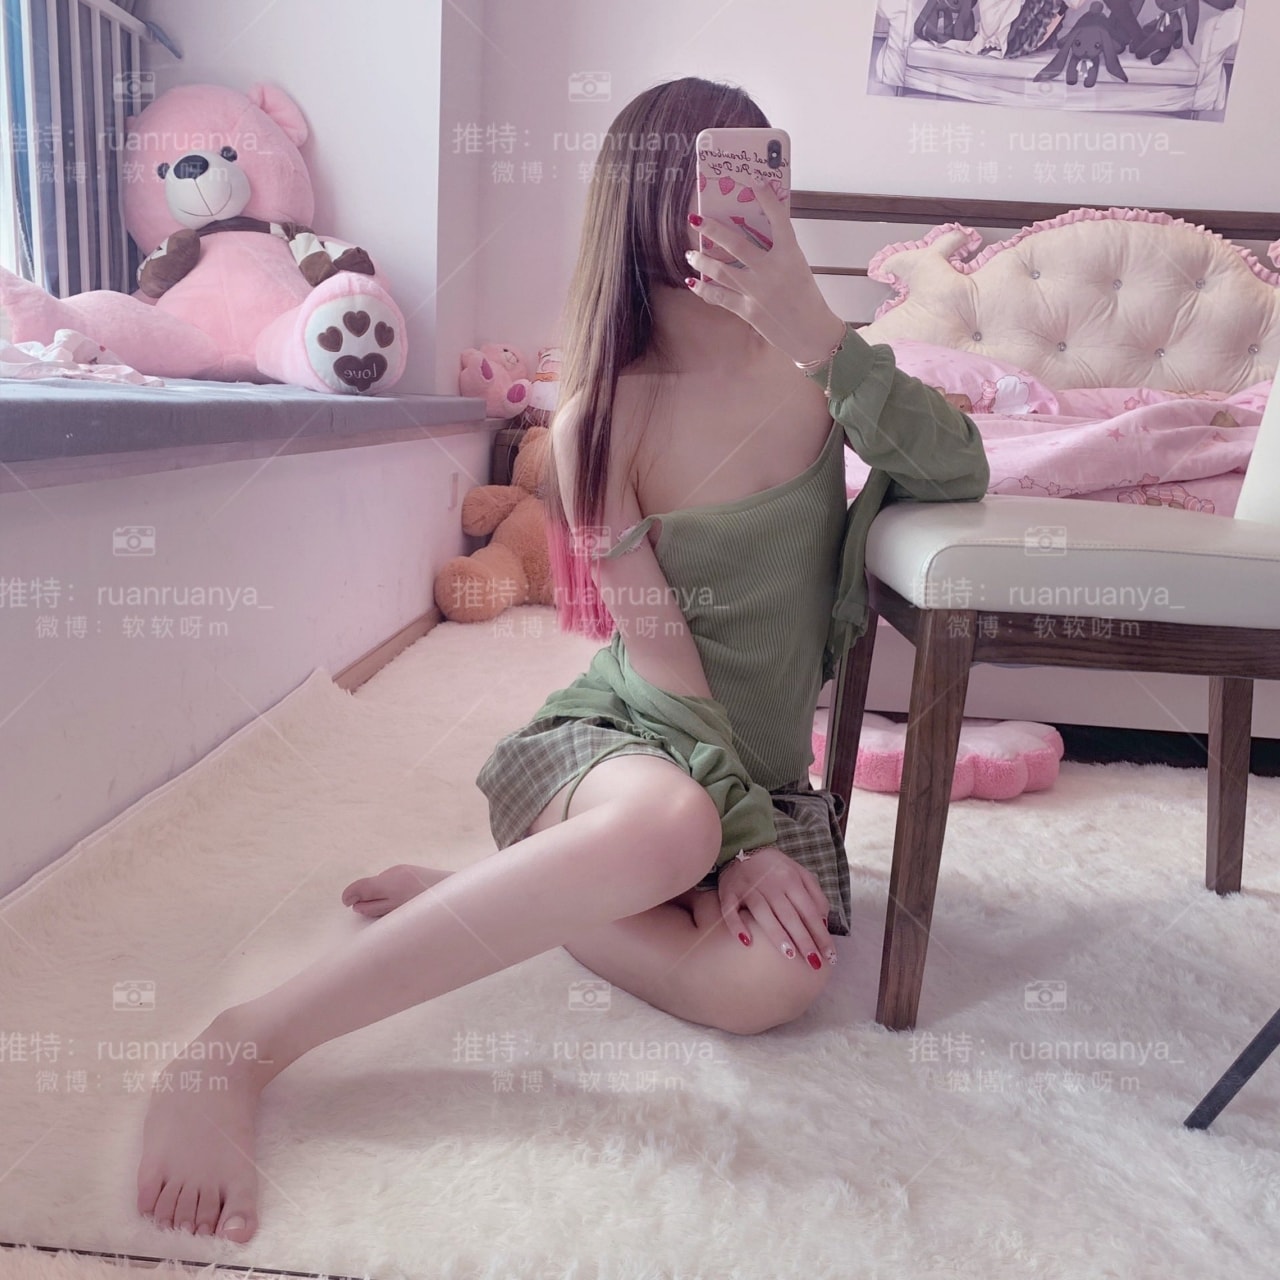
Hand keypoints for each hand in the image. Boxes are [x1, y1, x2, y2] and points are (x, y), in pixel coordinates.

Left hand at [685, 183, 847, 367]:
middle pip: (736, 244)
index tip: (756, 185)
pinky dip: (704, 289)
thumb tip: (754, 234)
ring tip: (690, 254)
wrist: (810, 332)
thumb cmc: (805, 297)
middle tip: (695, 220)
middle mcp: (772, 269)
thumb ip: (778, 251)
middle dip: (712, 230)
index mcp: (790, 255)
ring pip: (721, 270)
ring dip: (702, 260)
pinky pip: (720, 296)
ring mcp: (757, 291)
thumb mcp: (798, 267)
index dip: (768, 201)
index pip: (779, 221)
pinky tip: (692, 282)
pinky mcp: (748, 310)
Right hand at [716, 846, 834, 968]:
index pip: (809, 911)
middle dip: (803, 939)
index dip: (820, 934)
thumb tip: (824, 923)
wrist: (743, 847)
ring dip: (776, 934)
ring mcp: (748, 889)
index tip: (829, 956)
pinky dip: (737, 925)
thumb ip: (815, 896)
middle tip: (813, 962)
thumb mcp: (801, 874)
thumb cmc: (776, 868)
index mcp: (791, 880)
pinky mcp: (728, 893)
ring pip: (763, 913)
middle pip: (789, 915)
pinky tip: (746, 941)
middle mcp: (771, 884)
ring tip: (789, 955)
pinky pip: (730, 910)